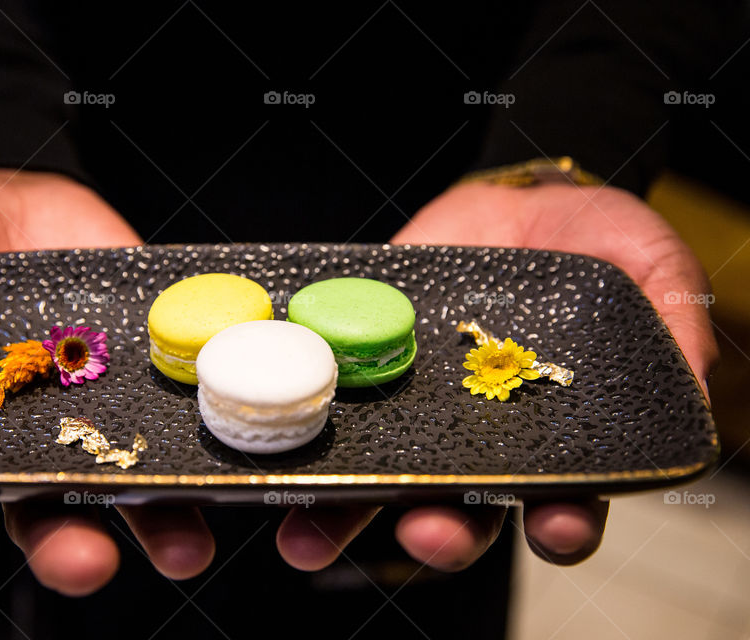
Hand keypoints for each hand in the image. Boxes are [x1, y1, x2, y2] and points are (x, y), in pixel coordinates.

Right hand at [0, 168, 214, 594]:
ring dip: (152, 526)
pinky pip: (179, 431)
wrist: (34, 192)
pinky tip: (222, 476)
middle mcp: (34, 438)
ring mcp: (100, 414)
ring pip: (126, 493)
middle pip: (47, 516)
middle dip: (65, 547)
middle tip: (86, 561)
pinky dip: (205, 459)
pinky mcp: (152, 387)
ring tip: (180, 546)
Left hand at [273, 181, 717, 571]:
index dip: (559, 520)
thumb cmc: (586, 238)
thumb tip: (695, 396)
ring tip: (310, 540)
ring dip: (345, 516)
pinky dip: (298, 439)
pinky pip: (328, 412)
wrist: (515, 199)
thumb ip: (671, 324)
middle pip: (456, 505)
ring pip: (379, 477)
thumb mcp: (645, 265)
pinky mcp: (361, 368)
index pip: (555, 496)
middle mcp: (473, 434)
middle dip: (439, 531)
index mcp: (545, 432)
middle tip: (428, 535)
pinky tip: (269, 463)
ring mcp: (413, 406)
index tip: (556, 528)